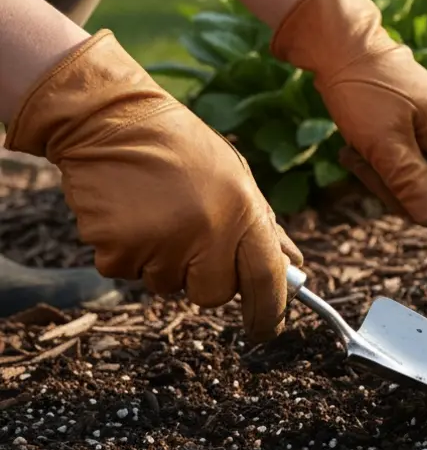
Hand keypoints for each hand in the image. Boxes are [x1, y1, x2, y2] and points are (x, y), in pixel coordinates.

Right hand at [5, 31, 303, 339]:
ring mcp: (161, 243)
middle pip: (213, 294)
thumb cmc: (178, 148)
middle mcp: (207, 231)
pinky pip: (126, 272)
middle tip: (189, 239)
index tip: (266, 329)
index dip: (269, 310)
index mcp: (243, 210)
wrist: (108, 120)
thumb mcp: (235, 176)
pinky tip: (126, 213)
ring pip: (166, 285)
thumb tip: (294, 266)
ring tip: (154, 212)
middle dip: (203, 280)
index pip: (267, 277)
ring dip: (161, 261)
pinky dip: (126, 252)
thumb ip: (264, 225)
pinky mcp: (117, 249)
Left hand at [270, 0, 426, 257]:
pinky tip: (358, 150)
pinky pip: (406, 173)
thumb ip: (414, 185)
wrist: (339, 45)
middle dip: (406, 197)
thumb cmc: (363, 87)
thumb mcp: (383, 142)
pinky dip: (381, 170)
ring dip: (386, 182)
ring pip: (421, 187)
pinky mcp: (418, 136)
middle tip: (371, 170)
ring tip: (358, 153)